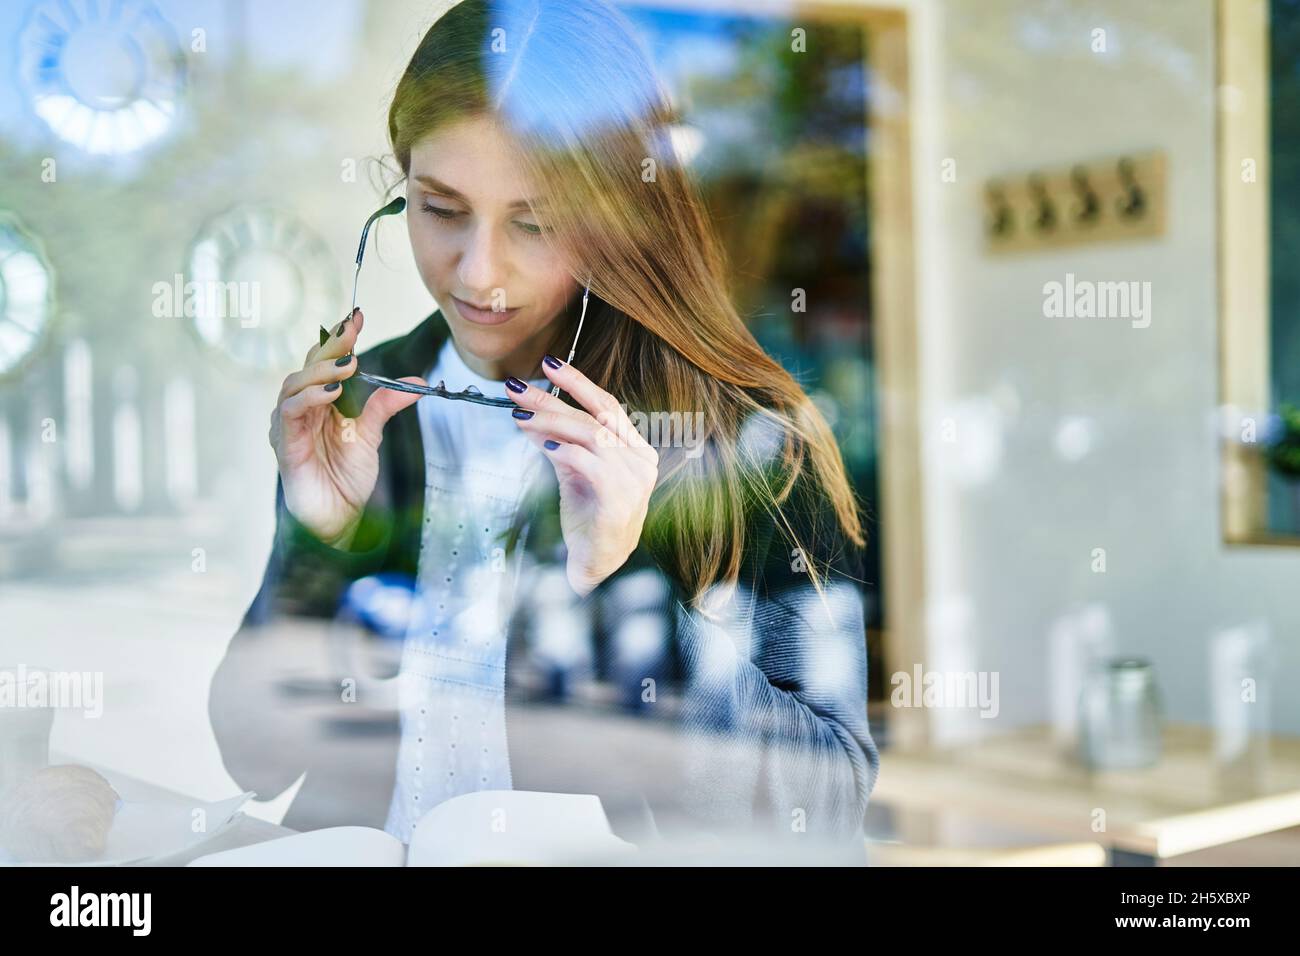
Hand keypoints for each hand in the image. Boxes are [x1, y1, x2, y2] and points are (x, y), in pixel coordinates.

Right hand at [271, 307, 426, 546]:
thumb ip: (385, 405)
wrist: (340, 519)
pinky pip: (290, 413)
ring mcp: (289, 425)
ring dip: (321, 371)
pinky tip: (331, 393)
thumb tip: (415, 382)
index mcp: (321, 401)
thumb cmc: (346, 478)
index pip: (326, 360)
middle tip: (353, 331)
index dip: (340, 337)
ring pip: (295, 384)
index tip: (358, 315)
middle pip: (309, 365)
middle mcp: (301, 408)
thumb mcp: (371, 435)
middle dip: (331, 345)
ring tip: (348, 367)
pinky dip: (309, 398)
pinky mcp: (284, 445)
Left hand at [505, 355, 658, 596]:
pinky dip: (564, 450)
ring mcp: (634, 483)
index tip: (548, 363)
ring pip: (591, 436)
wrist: (597, 567)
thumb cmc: (589, 520)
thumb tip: (529, 414)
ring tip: (518, 415)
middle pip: (596, 417)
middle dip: (553, 397)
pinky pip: (590, 464)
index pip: (607, 406)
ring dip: (550, 421)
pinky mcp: (619, 503)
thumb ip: (559, 443)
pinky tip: (541, 442)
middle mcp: (641, 462)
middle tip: (516, 388)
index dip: (578, 383)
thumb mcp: (572, 473)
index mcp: (635, 451)